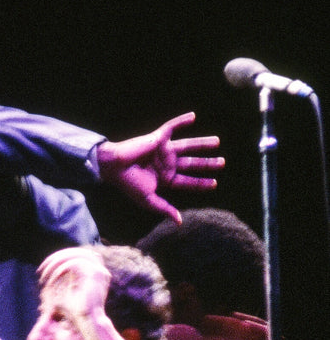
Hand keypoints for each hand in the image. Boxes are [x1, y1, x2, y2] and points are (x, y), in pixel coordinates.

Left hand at [37, 246, 110, 323]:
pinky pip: (73, 264)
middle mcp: (98, 269)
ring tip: (44, 275)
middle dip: (56, 258)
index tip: (44, 269)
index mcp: (93, 272)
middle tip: (41, 269)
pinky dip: (60, 270)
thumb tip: (50, 276)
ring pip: (74, 255)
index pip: (77, 254)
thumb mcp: (66, 293)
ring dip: (56, 263)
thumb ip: (62, 282)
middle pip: (76, 251)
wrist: (88, 322)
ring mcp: (98, 270)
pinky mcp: (94, 274)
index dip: (60, 258)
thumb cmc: (76, 312)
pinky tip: (51, 280)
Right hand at [97, 112, 223, 222]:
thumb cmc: (129, 185)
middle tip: (223, 162)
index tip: (215, 183)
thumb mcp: (149, 200)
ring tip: (217, 142)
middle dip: (207, 163)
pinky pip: (172, 127)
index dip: (201, 183)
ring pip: (187, 146)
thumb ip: (165, 209)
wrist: (115, 167)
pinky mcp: (157, 138)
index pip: (188, 181)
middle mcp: (166, 164)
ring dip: (202, 144)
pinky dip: (182, 121)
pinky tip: (193, 116)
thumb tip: (179, 223)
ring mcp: (163, 150)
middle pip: (192, 163)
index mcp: (165, 179)